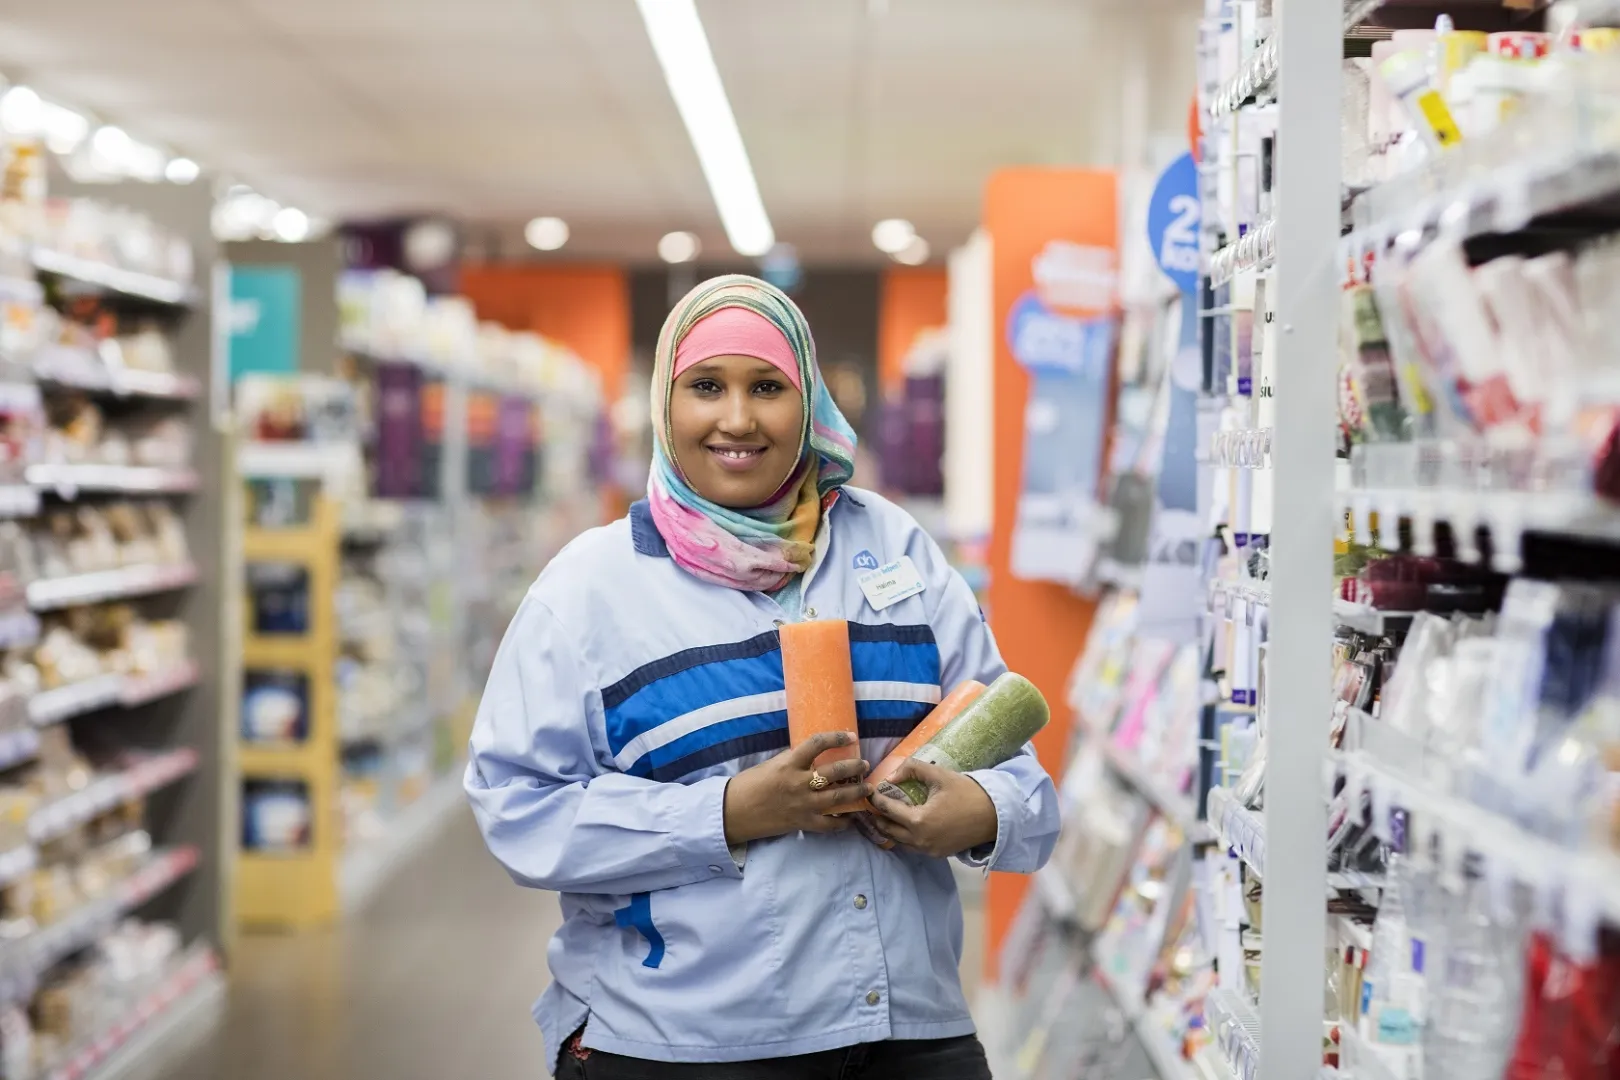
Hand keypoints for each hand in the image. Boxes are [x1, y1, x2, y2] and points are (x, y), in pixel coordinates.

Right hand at [723, 731, 870, 845]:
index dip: (836, 737)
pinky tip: (850, 818)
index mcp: (789, 763)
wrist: (734, 812)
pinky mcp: (802, 823)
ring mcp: (802, 804)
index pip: (817, 744)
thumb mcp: (771, 765)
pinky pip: (829, 824)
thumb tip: (814, 758)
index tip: (850, 736)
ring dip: (856, 792)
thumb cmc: (749, 784)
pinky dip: (842, 822)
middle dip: (854, 767)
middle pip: (835, 772)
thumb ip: (793, 761)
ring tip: (866, 788)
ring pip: (838, 798)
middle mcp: (798, 783)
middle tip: (864, 764)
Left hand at [868, 759, 997, 858]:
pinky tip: (905, 826)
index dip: (877, 800)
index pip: (888, 810)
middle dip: (878, 817)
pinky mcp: (938, 854)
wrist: (995, 815)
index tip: (871, 792)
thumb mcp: (939, 775)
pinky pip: (913, 847)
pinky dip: (905, 837)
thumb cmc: (967, 792)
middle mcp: (920, 840)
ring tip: (884, 816)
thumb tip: (891, 776)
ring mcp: (929, 850)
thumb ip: (912, 769)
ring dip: (890, 829)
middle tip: (872, 806)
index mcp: (919, 820)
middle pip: (888, 830)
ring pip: (899, 842)